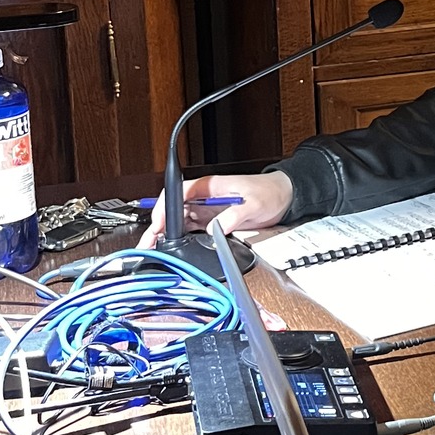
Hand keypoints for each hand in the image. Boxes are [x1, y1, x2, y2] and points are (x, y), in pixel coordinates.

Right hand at [138, 170, 293, 248]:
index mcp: (209, 186)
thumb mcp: (253, 205)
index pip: (178, 193)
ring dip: (166, 233)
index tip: (158, 224)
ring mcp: (207, 208)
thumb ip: (232, 216)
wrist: (284, 197)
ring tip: (155, 248)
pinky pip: (191, 229)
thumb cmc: (269, 192)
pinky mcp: (212, 220)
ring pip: (178, 220)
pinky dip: (179, 238)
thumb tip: (214, 230)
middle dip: (159, 224)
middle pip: (173, 208)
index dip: (164, 208)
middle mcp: (204, 197)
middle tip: (150, 242)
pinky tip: (173, 248)